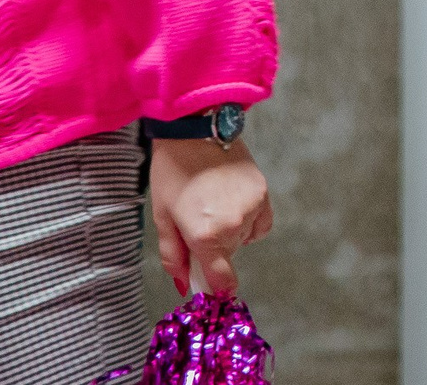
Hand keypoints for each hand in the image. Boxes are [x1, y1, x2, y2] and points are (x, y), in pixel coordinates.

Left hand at [151, 138, 272, 297]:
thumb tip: (184, 284)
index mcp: (205, 236)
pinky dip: (250, 222)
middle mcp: (234, 226)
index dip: (218, 291)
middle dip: (214, 250)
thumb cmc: (172, 174)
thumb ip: (174, 255)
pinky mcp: (263, 192)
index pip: (222, 279)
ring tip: (214, 208)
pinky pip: (261, 222)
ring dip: (232, 234)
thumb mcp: (162, 217)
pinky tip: (234, 206)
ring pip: (245, 238)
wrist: (196, 132)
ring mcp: (252, 208)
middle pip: (229, 256)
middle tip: (196, 226)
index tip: (215, 294)